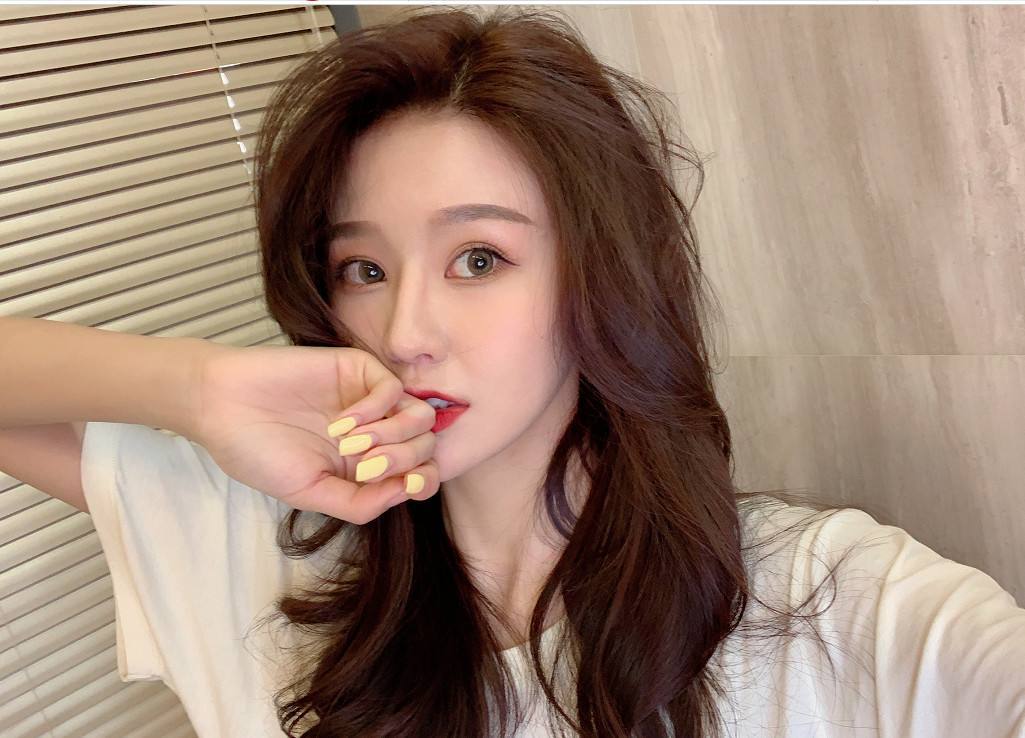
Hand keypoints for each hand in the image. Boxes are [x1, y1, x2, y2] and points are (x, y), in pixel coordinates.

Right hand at [189, 343, 438, 522]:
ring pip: (421, 417)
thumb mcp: (310, 493)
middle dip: (401, 461)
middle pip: (426, 447)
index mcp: (367, 465)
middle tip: (359, 464)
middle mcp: (376, 432)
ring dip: (393, 436)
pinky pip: (393, 388)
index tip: (388, 485)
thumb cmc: (258, 453)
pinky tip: (341, 422)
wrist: (221, 407)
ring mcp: (369, 400)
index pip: (422, 474)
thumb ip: (359, 503)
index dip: (420, 483)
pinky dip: (375, 409)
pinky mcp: (358, 370)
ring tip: (349, 444)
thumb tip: (406, 492)